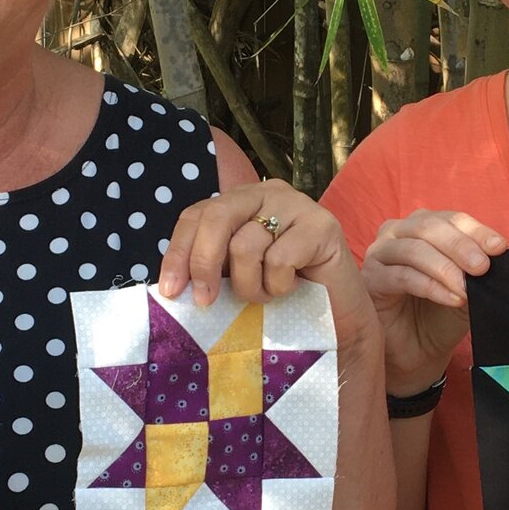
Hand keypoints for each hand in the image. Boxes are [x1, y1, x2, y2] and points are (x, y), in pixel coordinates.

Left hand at [159, 178, 358, 312]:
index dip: (179, 252)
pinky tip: (293, 288)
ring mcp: (297, 204)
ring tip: (267, 296)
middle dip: (204, 263)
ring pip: (246, 245)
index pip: (196, 215)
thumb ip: (210, 268)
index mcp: (239, 201)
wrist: (337, 316)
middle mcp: (266, 193)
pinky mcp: (322, 224)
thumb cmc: (283, 295)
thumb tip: (171, 284)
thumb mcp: (236, 276)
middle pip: (217, 217)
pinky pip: (279, 259)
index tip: (171, 291)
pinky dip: (279, 286)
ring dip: (250, 286)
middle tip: (206, 301)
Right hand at [362, 209, 508, 395]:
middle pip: (429, 227)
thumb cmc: (441, 315)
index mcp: (424, 226)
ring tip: (467, 289)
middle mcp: (398, 232)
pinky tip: (451, 299)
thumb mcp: (469, 288)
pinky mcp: (369, 279)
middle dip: (460, 246)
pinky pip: (401, 276)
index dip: (476, 231)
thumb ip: (478, 269)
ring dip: (445, 268)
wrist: (419, 354)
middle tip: (483, 267)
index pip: (451, 219)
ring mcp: (379, 254)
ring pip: (414, 250)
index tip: (499, 248)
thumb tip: (499, 253)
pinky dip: (430, 286)